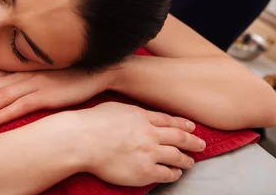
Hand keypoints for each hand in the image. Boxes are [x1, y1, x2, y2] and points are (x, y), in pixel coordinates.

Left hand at [0, 68, 111, 126]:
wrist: (96, 71)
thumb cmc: (66, 76)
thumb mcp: (39, 75)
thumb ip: (20, 80)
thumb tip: (0, 90)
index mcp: (19, 70)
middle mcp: (22, 75)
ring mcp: (34, 84)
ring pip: (0, 97)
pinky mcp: (47, 95)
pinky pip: (23, 105)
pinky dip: (6, 113)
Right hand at [73, 103, 204, 185]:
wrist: (82, 140)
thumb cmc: (91, 123)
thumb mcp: (114, 108)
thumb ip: (130, 112)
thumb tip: (136, 115)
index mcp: (141, 117)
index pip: (169, 121)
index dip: (183, 125)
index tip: (191, 128)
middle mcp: (150, 134)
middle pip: (179, 138)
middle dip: (193, 142)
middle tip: (200, 145)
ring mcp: (149, 153)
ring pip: (177, 156)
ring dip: (187, 159)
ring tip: (190, 162)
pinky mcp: (145, 171)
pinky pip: (167, 173)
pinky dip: (174, 173)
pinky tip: (176, 173)